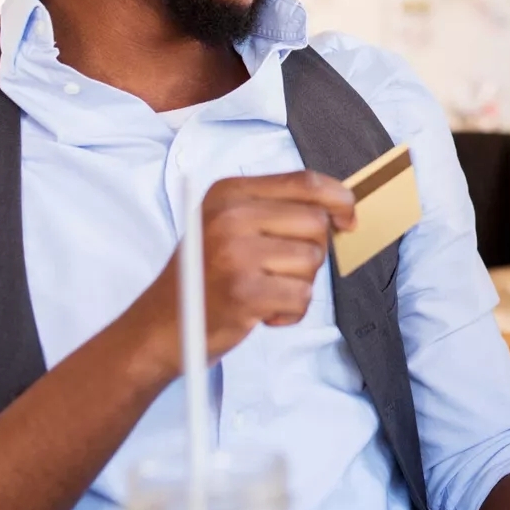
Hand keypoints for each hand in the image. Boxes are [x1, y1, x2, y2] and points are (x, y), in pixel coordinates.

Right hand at [131, 171, 357, 375]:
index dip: (339, 199)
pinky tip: (260, 312)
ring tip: (262, 291)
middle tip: (277, 271)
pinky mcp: (244, 291)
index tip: (349, 219)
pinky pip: (302, 297)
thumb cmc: (205, 278)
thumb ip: (278, 210)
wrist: (160, 327)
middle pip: (316, 223)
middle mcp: (230, 216)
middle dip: (310, 252)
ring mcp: (235, 253)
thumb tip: (342, 209)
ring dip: (297, 285)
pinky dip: (289, 313)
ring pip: (312, 261)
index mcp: (228, 193)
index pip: (305, 182)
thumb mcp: (229, 226)